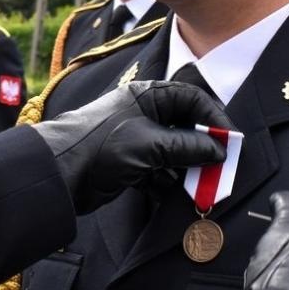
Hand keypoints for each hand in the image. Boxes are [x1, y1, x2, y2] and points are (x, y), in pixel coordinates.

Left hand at [30, 80, 229, 214]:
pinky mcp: (127, 164)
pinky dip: (168, 182)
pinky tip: (176, 193)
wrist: (58, 174)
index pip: (191, 98)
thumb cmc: (101, 145)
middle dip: (202, 148)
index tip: (230, 140)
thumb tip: (218, 150)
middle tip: (220, 167)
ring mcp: (135, 139)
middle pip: (184, 126)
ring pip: (172, 152)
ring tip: (202, 185)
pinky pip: (158, 171)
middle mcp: (142, 113)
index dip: (213, 117)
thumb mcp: (151, 144)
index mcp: (147, 96)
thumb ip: (188, 146)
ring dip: (187, 168)